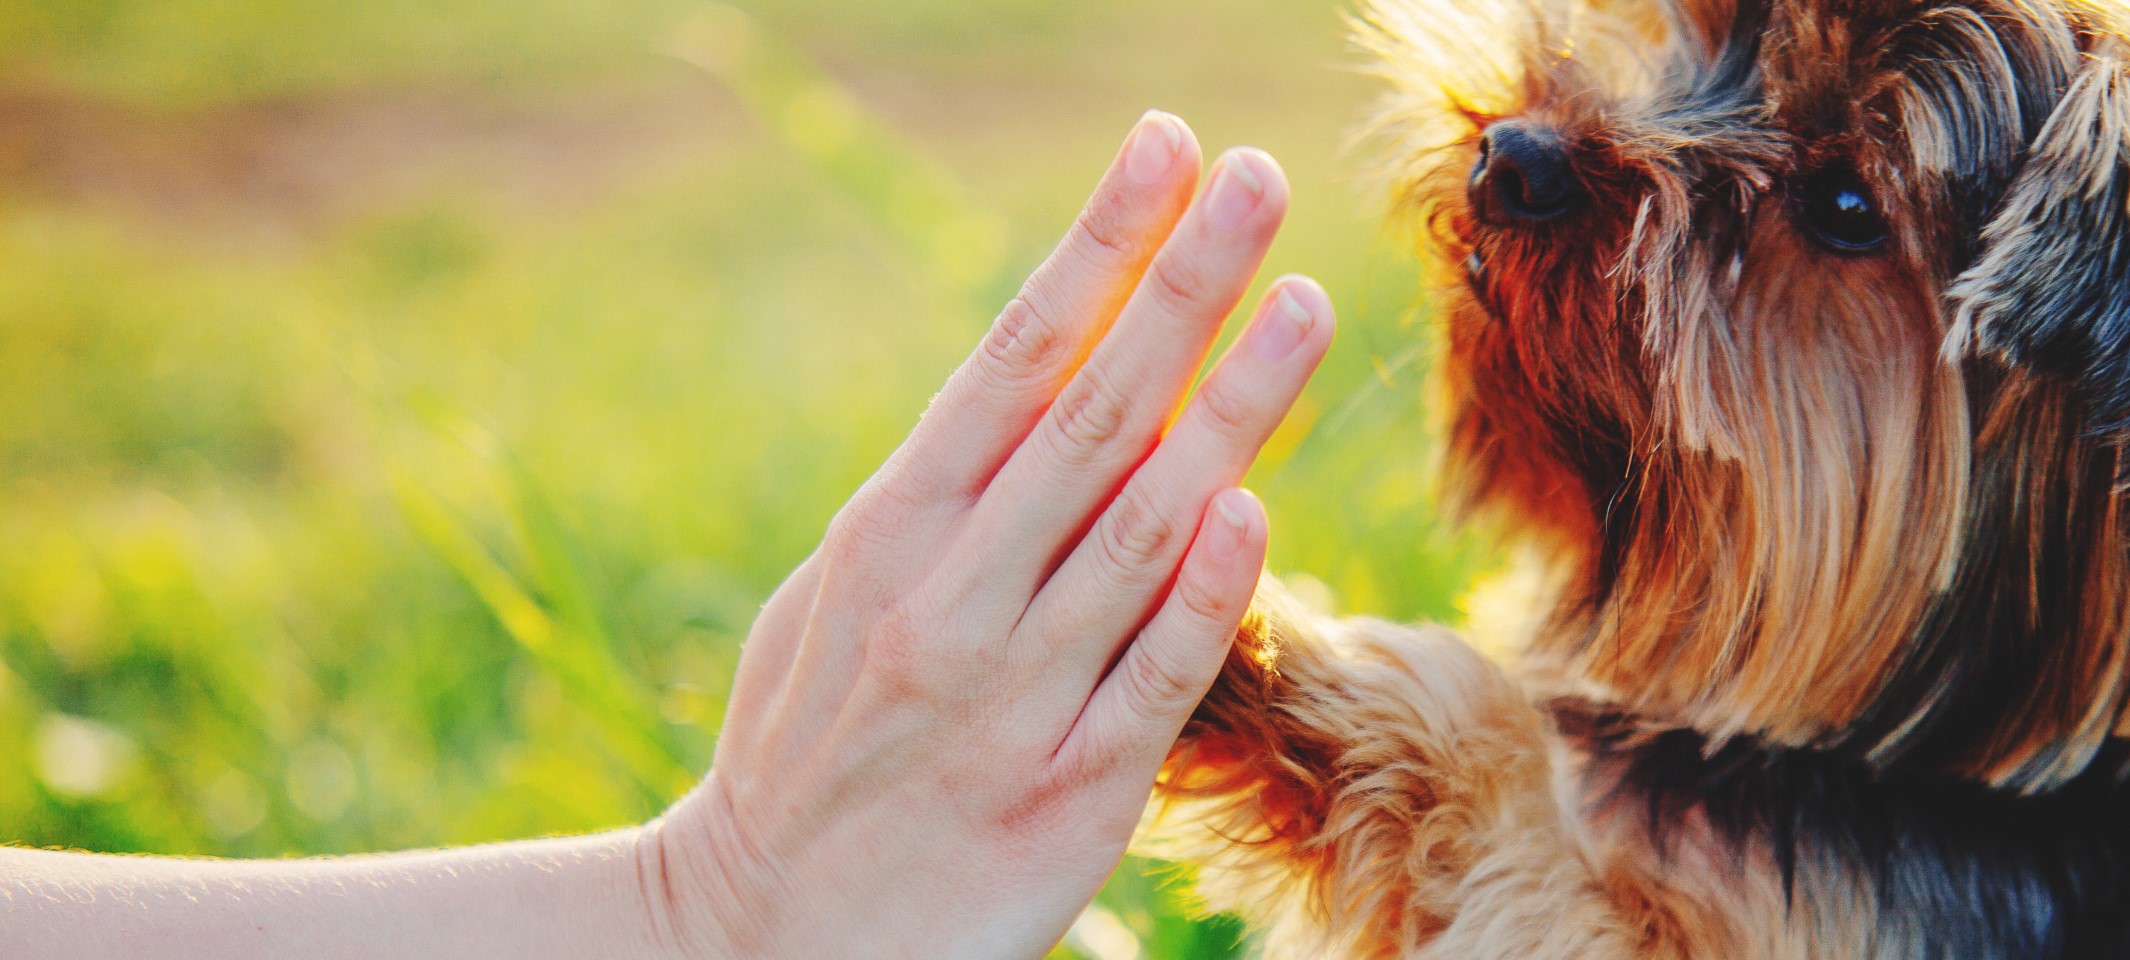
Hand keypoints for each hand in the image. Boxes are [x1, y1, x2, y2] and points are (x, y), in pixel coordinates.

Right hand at [637, 111, 1333, 958]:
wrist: (766, 931)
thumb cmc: (815, 741)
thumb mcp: (844, 591)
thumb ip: (946, 493)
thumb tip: (1049, 375)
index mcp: (890, 530)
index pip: (1011, 358)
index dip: (1096, 248)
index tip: (1164, 152)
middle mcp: (948, 597)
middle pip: (1089, 415)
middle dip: (1182, 287)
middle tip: (1258, 180)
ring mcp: (1010, 694)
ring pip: (1138, 528)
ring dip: (1228, 410)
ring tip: (1302, 304)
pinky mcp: (1066, 792)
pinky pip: (1148, 677)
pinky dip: (1200, 592)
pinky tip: (1251, 505)